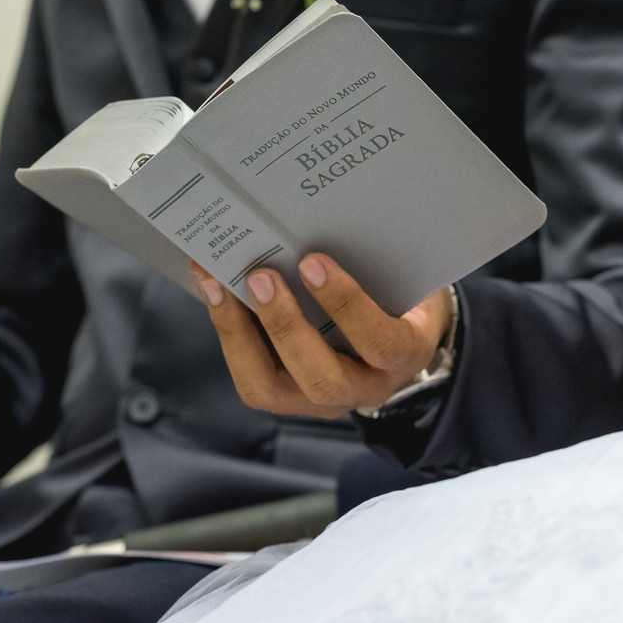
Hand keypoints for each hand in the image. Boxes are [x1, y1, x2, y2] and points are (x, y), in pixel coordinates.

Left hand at [192, 254, 452, 418]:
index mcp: (407, 354)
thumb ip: (376, 261)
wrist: (400, 327)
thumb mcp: (404, 276)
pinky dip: (229, 334)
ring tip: (220, 284)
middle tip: (260, 275)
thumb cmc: (402, 292)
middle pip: (323, 382)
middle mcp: (368, 388)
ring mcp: (325, 401)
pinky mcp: (289, 397)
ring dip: (239, 334)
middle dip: (284, 327)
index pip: (381, 343)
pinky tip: (215, 292)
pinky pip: (252, 377)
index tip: (313, 261)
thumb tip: (315, 220)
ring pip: (271, 390)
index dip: (346, 306)